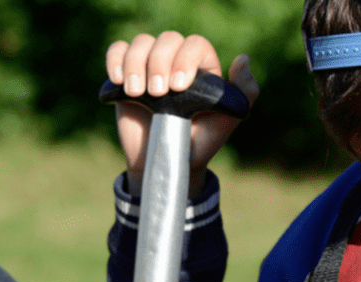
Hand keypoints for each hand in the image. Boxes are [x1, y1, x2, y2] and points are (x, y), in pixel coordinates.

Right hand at [105, 32, 259, 196]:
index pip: (196, 45)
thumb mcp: (228, 121)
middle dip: (160, 62)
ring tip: (137, 92)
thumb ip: (245, 93)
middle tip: (159, 93)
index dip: (185, 58)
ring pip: (142, 42)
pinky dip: (115, 59)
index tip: (179, 86)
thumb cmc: (201, 142)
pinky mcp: (127, 74)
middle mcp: (177, 61)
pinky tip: (120, 81)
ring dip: (136, 63)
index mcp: (204, 67)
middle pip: (168, 39)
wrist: (169, 162)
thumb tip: (243, 59)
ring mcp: (151, 65)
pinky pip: (117, 50)